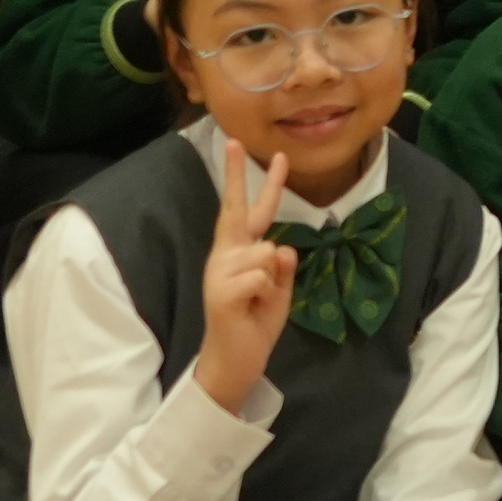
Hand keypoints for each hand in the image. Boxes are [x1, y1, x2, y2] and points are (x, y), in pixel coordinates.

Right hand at [193, 142, 300, 415]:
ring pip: (268, 250)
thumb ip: (282, 266)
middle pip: (237, 209)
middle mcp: (225, 255)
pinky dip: (267, 294)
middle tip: (234, 140)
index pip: (246, 209)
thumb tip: (281, 246)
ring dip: (273, 279)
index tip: (240, 145)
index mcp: (239, 251)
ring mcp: (219, 271)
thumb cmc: (256, 321)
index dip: (247, 179)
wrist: (236, 360)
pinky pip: (263, 276)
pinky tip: (250, 308)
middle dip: (238, 175)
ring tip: (257, 301)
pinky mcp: (219, 291)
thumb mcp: (279, 289)